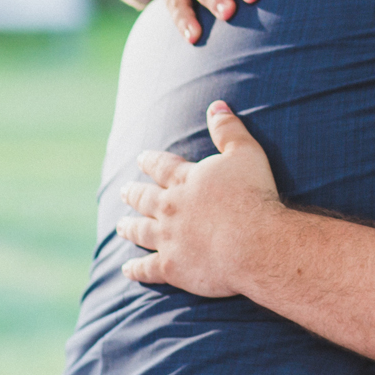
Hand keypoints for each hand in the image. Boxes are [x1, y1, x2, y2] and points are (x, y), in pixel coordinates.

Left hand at [118, 101, 285, 296]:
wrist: (254, 243)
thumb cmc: (253, 196)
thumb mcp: (246, 153)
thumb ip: (229, 130)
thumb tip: (216, 106)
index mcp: (186, 180)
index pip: (161, 166)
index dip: (150, 161)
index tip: (141, 159)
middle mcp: (170, 208)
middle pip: (144, 199)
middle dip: (133, 194)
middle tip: (124, 191)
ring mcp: (168, 239)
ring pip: (141, 232)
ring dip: (130, 228)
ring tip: (121, 226)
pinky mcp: (172, 267)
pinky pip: (147, 269)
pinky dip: (136, 269)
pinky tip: (127, 269)